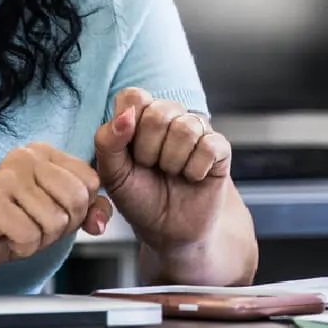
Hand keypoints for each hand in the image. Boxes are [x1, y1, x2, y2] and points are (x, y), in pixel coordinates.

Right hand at [0, 143, 106, 276]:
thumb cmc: (10, 224)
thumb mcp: (58, 213)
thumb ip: (88, 210)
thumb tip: (101, 221)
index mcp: (44, 153)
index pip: (90, 181)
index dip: (80, 209)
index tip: (53, 212)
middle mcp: (26, 157)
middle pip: (76, 199)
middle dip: (62, 225)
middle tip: (35, 225)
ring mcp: (6, 177)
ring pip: (55, 220)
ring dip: (40, 238)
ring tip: (18, 229)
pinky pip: (30, 235)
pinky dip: (22, 247)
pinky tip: (5, 237)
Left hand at [94, 88, 231, 256]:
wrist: (169, 231)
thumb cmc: (140, 198)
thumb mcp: (113, 175)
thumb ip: (108, 142)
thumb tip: (125, 116)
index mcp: (140, 118)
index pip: (133, 96)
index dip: (128, 125)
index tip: (128, 152)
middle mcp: (170, 117)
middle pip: (159, 111)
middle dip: (148, 150)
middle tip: (150, 167)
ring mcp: (197, 130)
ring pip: (185, 128)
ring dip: (172, 162)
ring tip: (171, 173)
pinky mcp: (220, 147)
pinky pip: (209, 146)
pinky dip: (195, 170)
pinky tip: (192, 177)